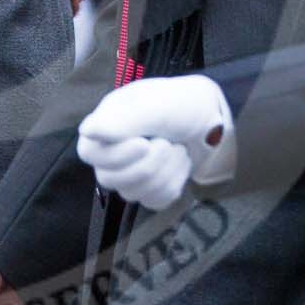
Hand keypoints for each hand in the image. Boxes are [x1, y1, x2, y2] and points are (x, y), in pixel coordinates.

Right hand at [75, 75, 233, 208]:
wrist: (217, 120)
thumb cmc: (183, 103)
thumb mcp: (156, 105)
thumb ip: (123, 120)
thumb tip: (88, 131)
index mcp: (107, 124)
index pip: (89, 153)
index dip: (115, 155)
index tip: (143, 143)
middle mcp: (113, 150)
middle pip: (109, 179)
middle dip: (148, 164)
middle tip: (168, 143)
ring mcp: (131, 173)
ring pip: (133, 193)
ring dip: (165, 171)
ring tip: (178, 149)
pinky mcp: (151, 189)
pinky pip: (153, 201)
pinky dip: (173, 184)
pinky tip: (180, 165)